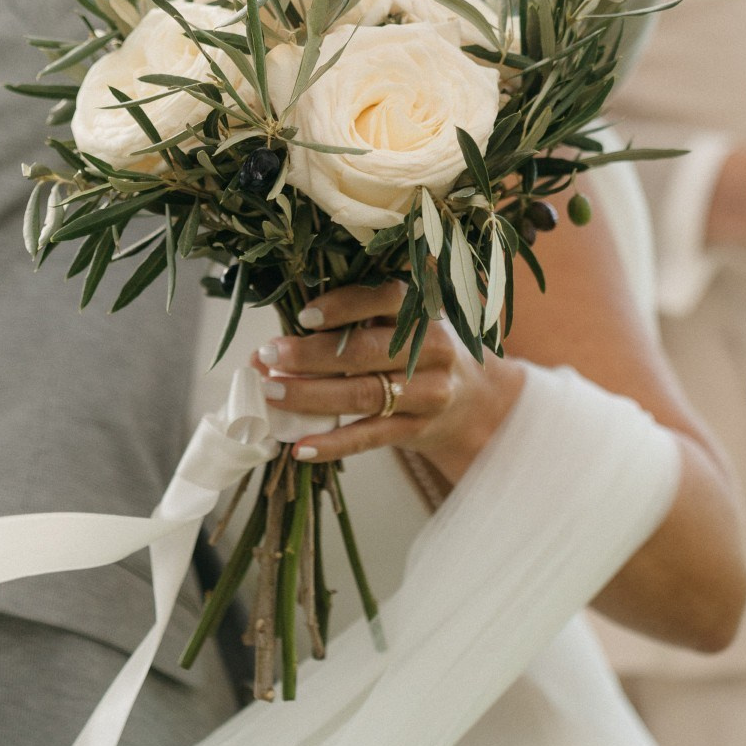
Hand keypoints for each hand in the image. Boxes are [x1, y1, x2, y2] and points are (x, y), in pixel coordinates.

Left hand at [253, 281, 524, 483]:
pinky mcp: (417, 430)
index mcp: (423, 312)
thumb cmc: (420, 352)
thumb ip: (349, 325)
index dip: (345, 306)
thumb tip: (267, 349)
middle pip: (366, 352)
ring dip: (312, 395)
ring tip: (272, 394)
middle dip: (311, 355)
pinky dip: (333, 443)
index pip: (387, 299)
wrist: (478, 402)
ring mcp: (427, 393)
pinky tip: (300, 447)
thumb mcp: (404, 324)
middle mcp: (430, 350)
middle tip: (268, 355)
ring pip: (364, 395)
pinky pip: (370, 437)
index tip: (305, 316)